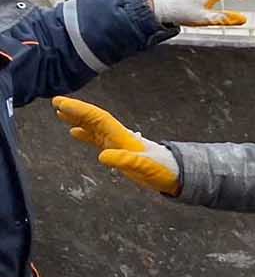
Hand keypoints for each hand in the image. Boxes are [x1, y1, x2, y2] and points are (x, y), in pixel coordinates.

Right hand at [53, 97, 180, 195]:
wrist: (176, 174)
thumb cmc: (163, 170)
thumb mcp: (145, 167)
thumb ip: (126, 161)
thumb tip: (103, 156)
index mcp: (123, 137)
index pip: (98, 118)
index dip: (80, 110)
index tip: (62, 103)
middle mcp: (118, 136)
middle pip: (94, 119)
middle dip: (76, 110)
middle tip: (56, 102)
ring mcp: (118, 142)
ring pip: (93, 127)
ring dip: (78, 119)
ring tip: (60, 113)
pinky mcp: (118, 150)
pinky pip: (97, 139)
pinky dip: (85, 134)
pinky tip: (74, 132)